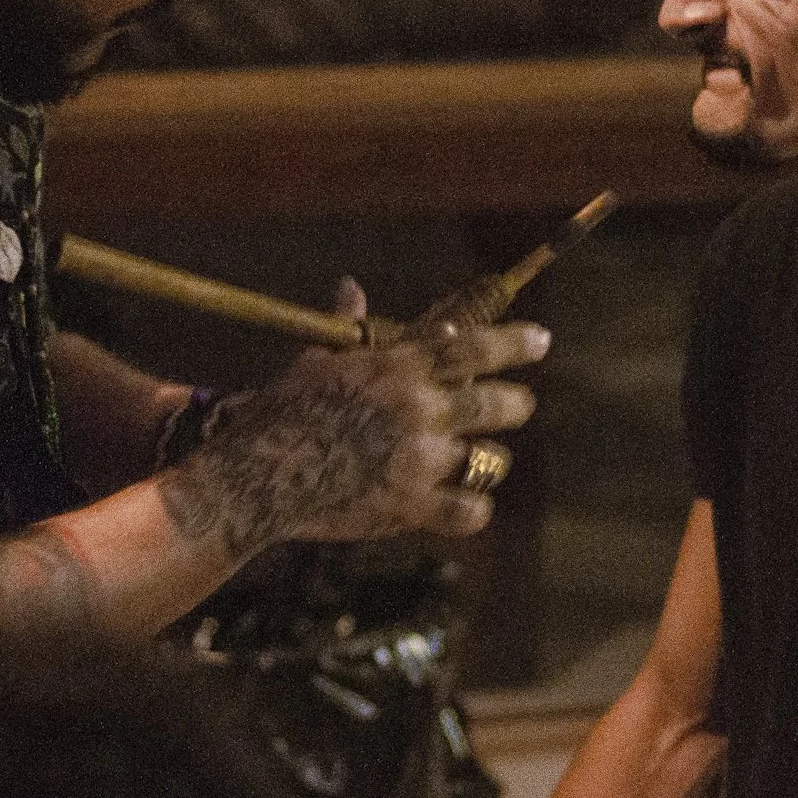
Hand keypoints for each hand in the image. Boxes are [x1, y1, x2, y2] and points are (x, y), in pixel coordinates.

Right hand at [159, 278, 547, 561]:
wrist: (255, 475)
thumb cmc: (279, 411)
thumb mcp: (314, 359)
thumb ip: (346, 325)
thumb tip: (349, 286)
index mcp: (398, 368)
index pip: (474, 348)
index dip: (514, 343)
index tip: (542, 340)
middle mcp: (419, 410)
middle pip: (496, 404)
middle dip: (515, 404)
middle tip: (520, 405)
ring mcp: (419, 459)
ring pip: (488, 458)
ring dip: (489, 458)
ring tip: (482, 459)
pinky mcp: (410, 506)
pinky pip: (468, 511)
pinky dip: (472, 510)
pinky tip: (468, 508)